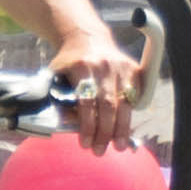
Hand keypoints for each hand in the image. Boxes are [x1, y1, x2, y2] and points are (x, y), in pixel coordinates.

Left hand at [47, 21, 142, 153]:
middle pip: (108, 105)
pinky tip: (126, 130)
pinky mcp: (134, 69)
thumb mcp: (55, 74)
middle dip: (104, 131)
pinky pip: (135, 96)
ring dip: (122, 128)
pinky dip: (130, 115)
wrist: (87, 38)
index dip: (87, 125)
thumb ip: (57, 96)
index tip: (84, 144)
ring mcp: (122, 67)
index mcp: (81, 67)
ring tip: (119, 146)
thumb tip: (64, 124)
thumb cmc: (68, 63)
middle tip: (99, 151)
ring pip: (124, 103)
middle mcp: (104, 67)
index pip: (86, 102)